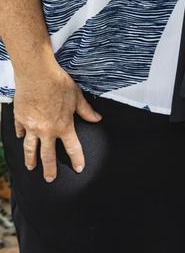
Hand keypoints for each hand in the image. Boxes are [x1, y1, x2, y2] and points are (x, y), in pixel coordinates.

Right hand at [12, 61, 101, 181]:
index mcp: (63, 125)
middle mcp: (47, 130)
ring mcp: (32, 126)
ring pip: (30, 149)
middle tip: (50, 178)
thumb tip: (97, 118)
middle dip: (50, 169)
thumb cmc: (58, 82)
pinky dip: (21, 136)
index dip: (77, 159)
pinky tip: (22, 139)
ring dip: (31, 160)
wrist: (37, 74)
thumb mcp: (77, 96)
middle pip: (48, 155)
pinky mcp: (20, 119)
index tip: (78, 168)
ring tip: (31, 167)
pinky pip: (20, 131)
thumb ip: (86, 110)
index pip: (73, 147)